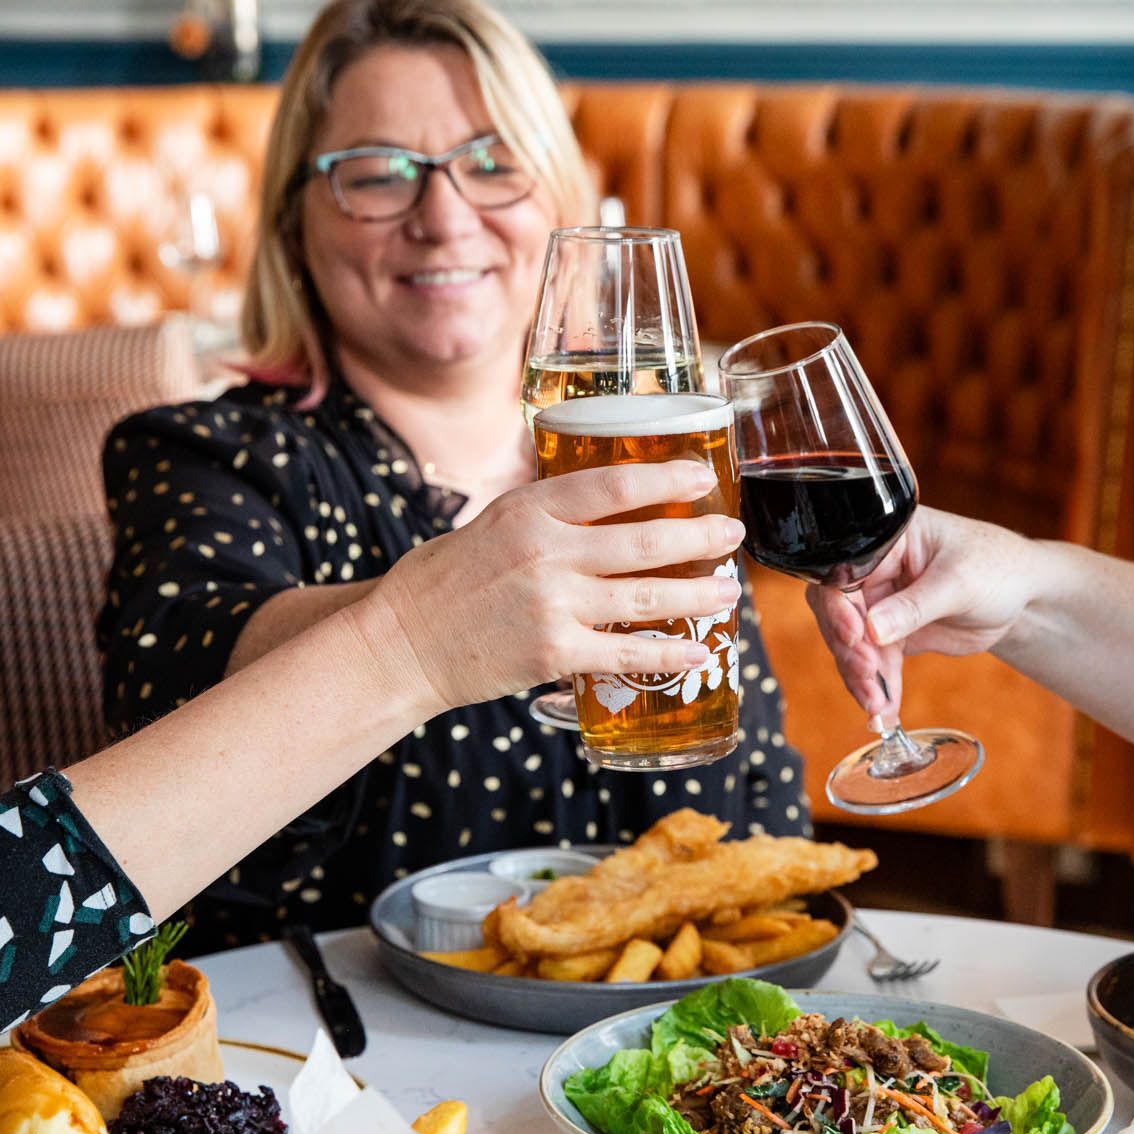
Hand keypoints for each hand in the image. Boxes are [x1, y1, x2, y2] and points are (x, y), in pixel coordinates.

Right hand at [369, 461, 743, 711]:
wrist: (403, 642)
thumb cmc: (447, 581)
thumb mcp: (494, 523)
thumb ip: (549, 514)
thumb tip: (608, 501)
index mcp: (530, 511)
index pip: (613, 485)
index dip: (666, 480)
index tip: (702, 478)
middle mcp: (545, 552)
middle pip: (644, 541)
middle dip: (700, 538)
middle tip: (731, 535)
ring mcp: (552, 604)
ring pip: (647, 596)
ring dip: (698, 594)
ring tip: (727, 590)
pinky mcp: (554, 653)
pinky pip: (628, 653)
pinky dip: (670, 654)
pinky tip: (698, 651)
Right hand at [806, 506, 1025, 718]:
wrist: (1022, 595)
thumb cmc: (996, 568)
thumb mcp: (958, 582)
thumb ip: (914, 606)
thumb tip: (871, 630)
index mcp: (887, 541)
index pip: (845, 572)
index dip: (840, 606)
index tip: (854, 637)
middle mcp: (875, 571)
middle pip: (839, 612)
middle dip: (850, 649)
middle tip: (868, 677)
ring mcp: (881, 604)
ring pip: (852, 644)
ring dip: (861, 676)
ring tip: (878, 706)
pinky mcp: (892, 634)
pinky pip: (874, 662)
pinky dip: (878, 687)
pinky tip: (884, 710)